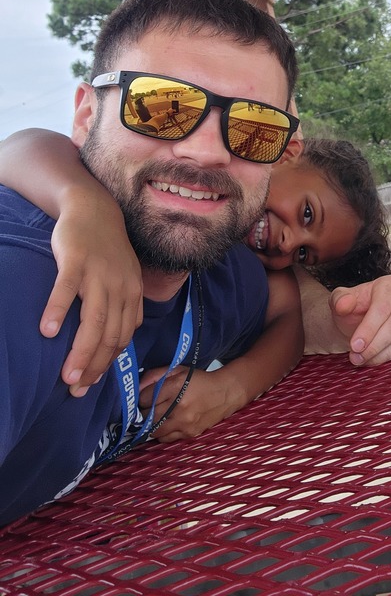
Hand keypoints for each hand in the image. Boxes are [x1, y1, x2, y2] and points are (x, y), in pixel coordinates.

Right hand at [44, 205, 142, 395]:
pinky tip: (46, 331)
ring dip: (80, 351)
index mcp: (132, 293)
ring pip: (93, 321)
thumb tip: (116, 342)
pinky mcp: (77, 261)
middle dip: (94, 367)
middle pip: (109, 335)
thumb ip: (123, 307)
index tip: (90, 384)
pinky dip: (58, 311)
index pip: (122, 338)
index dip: (107, 364)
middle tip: (75, 390)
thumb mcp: (124, 278)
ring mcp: (99, 274)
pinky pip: (67, 290)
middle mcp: (120, 287)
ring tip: (66, 376)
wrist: (95, 210)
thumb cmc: (107, 250)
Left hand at [139, 365, 245, 442]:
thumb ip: (154, 376)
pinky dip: (162, 432)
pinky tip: (168, 423)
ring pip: (154, 430)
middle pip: (147, 416)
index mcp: (176, 386)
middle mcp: (179, 406)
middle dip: (144, 412)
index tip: (146, 397)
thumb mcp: (177, 370)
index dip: (142, 398)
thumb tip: (136, 389)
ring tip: (157, 416)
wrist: (225, 393)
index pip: (144, 398)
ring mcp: (184, 422)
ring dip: (151, 424)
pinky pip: (166, 438)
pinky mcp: (189, 434)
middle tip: (149, 408)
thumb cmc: (199, 380)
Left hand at [329, 276, 390, 366]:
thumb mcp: (339, 302)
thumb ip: (339, 300)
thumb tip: (343, 304)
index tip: (355, 345)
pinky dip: (390, 356)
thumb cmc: (351, 310)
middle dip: (374, 346)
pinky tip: (375, 358)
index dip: (368, 329)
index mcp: (388, 284)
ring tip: (362, 360)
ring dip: (381, 354)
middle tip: (356, 357)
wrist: (358, 321)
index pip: (382, 308)